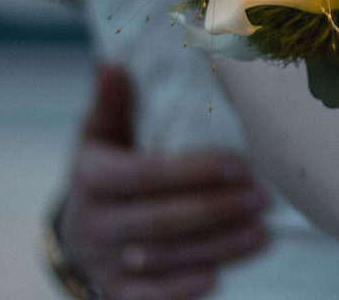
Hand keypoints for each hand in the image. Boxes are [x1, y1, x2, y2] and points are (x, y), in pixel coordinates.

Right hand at [54, 63, 271, 298]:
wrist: (75, 233)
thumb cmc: (103, 169)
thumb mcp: (100, 135)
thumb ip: (112, 102)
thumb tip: (112, 62)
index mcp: (92, 179)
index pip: (147, 175)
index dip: (195, 171)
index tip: (241, 164)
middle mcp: (95, 224)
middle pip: (161, 220)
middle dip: (216, 209)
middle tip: (262, 198)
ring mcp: (105, 263)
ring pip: (164, 259)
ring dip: (216, 248)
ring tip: (262, 232)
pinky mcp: (116, 293)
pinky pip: (152, 297)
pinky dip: (184, 289)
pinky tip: (221, 275)